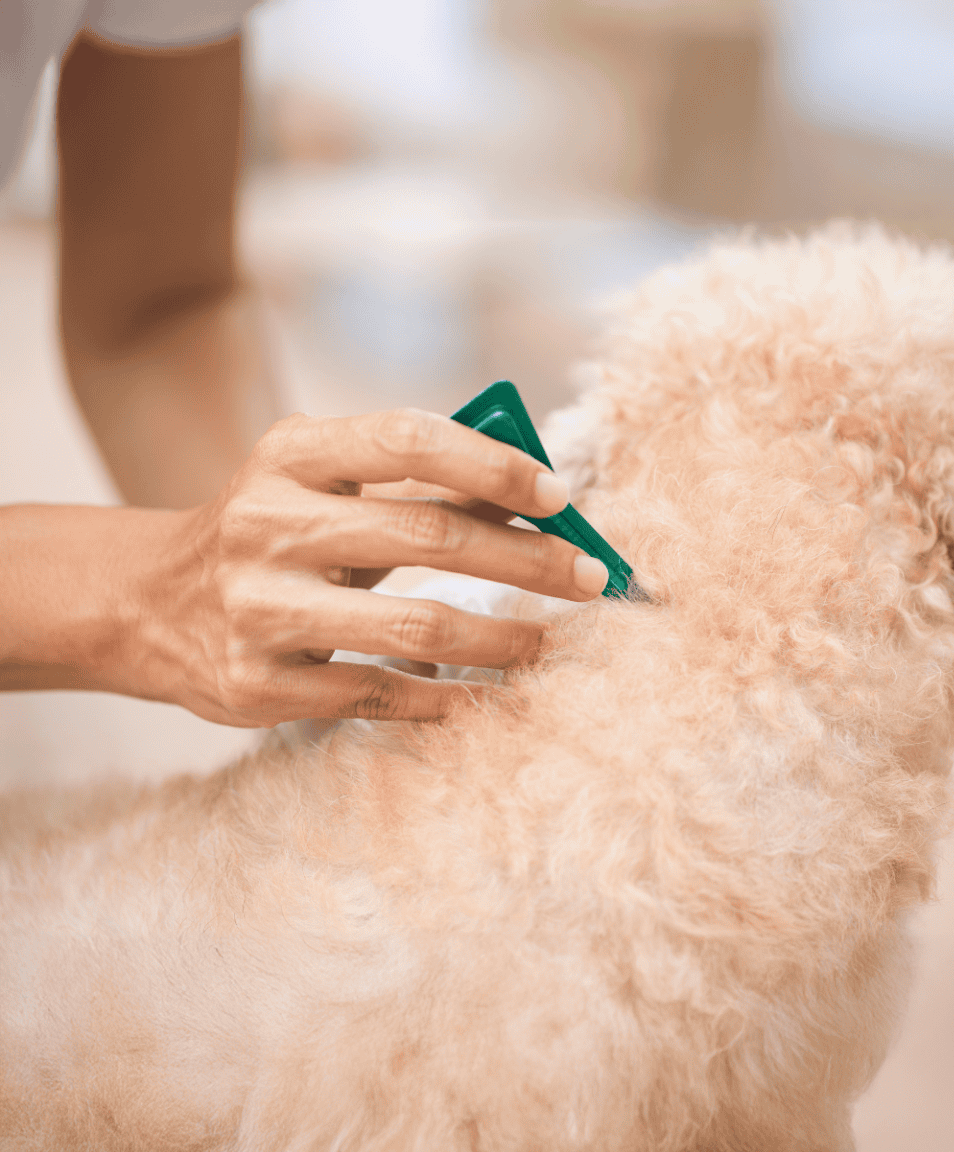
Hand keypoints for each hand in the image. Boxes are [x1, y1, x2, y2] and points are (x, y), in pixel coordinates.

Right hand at [114, 409, 605, 724]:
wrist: (151, 603)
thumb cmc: (274, 533)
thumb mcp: (325, 485)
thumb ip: (417, 485)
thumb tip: (536, 496)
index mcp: (290, 455)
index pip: (409, 440)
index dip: (495, 466)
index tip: (561, 498)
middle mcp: (269, 524)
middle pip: (430, 538)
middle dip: (528, 561)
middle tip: (590, 579)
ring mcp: (260, 608)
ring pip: (416, 627)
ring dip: (501, 638)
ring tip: (546, 645)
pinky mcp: (258, 683)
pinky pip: (378, 694)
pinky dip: (444, 697)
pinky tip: (485, 695)